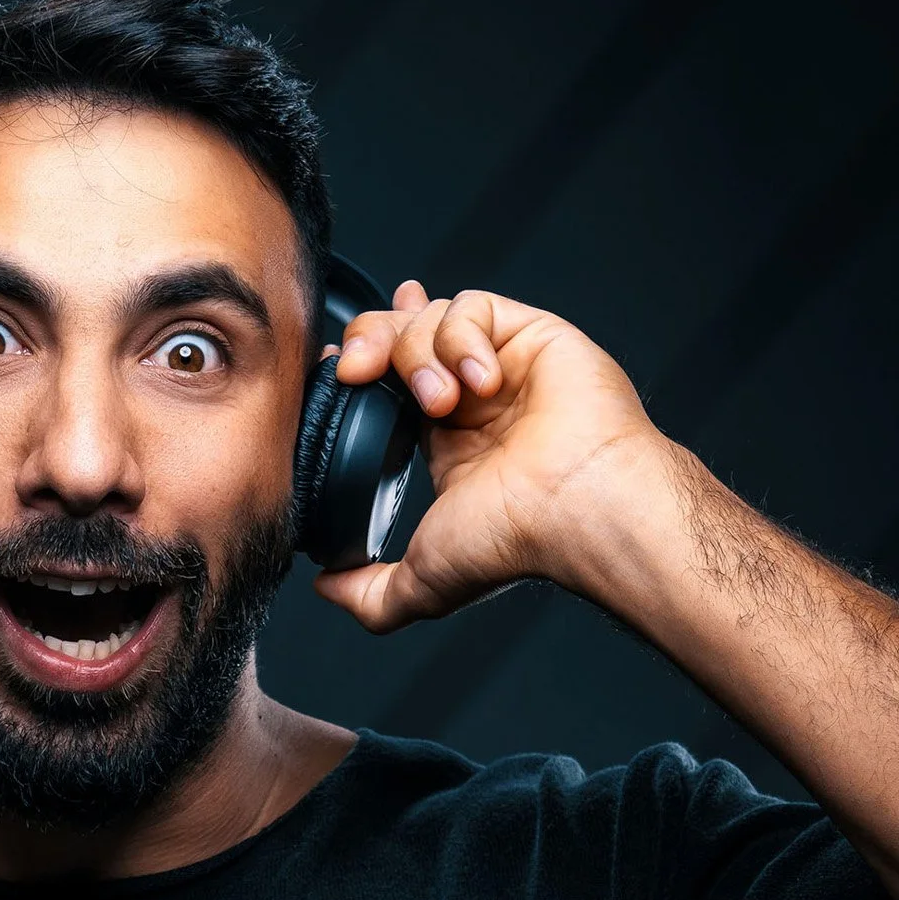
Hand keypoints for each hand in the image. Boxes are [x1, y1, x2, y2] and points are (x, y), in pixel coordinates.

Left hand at [315, 281, 674, 632]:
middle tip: (357, 374)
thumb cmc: (515, 541)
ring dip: (417, 354)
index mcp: (447, 440)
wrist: (573, 507)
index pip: (390, 381)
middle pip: (397, 336)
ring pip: (428, 317)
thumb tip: (326, 587)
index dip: (359, 362)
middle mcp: (473, 397)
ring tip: (442, 402)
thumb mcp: (422, 579)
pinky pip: (473, 306)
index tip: (337, 366)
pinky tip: (481, 382)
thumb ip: (370, 593)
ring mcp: (502, 362)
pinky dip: (461, 337)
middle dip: (367, 344)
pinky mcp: (530, 333)